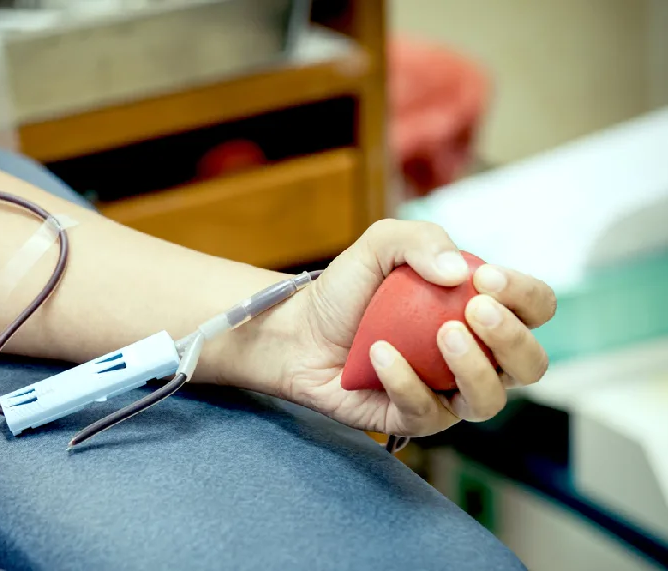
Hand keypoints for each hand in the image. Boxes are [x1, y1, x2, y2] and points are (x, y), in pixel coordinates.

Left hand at [278, 220, 556, 437]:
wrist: (298, 332)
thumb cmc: (346, 290)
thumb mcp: (379, 245)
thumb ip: (420, 239)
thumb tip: (458, 272)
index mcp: (480, 311)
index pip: (534, 307)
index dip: (524, 294)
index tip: (484, 278)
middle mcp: (475, 356)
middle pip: (531, 363)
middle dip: (512, 338)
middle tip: (473, 310)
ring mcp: (447, 392)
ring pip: (490, 399)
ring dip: (473, 367)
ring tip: (441, 335)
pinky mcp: (414, 418)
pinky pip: (426, 412)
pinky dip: (405, 382)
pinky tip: (380, 353)